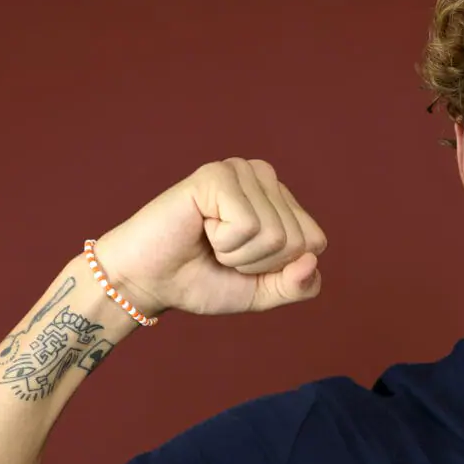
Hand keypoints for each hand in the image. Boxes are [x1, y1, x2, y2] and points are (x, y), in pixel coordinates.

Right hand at [91, 158, 326, 317]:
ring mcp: (241, 171)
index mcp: (279, 199)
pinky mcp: (217, 174)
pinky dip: (224, 242)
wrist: (148, 281)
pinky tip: (200, 227)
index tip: (242, 262)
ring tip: (210, 240)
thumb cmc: (201, 280)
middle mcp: (264, 177)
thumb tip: (311, 260)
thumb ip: (296, 285)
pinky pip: (248, 225)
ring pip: (274, 234)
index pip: (314, 242)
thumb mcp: (261, 292)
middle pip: (297, 240)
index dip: (278, 268)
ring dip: (238, 254)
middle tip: (221, 253)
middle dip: (257, 263)